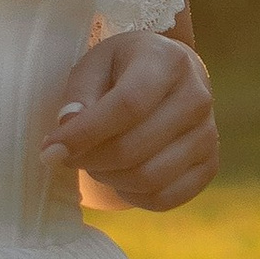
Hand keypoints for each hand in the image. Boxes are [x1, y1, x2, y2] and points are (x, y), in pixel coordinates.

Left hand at [38, 28, 218, 212]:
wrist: (167, 79)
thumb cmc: (121, 70)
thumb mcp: (94, 65)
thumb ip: (78, 95)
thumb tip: (66, 131)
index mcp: (167, 61)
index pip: (127, 106)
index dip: (85, 134)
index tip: (50, 150)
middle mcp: (197, 96)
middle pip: (134, 148)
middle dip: (89, 160)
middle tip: (70, 155)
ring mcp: (208, 133)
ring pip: (148, 178)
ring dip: (108, 178)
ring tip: (95, 161)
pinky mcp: (209, 164)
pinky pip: (165, 198)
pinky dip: (133, 196)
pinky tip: (120, 176)